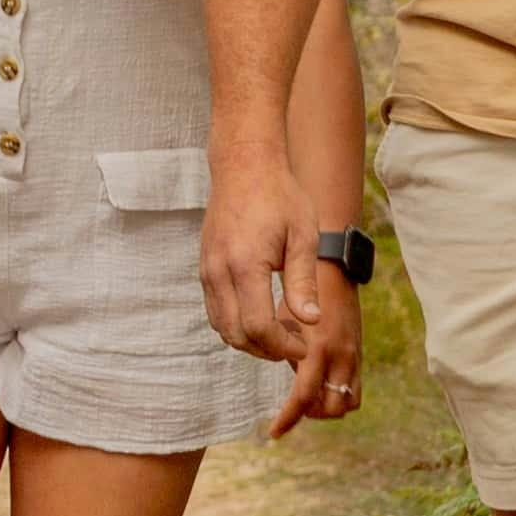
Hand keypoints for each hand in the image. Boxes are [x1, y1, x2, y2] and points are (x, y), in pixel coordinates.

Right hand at [199, 157, 313, 364]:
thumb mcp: (303, 235)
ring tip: (282, 331)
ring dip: (251, 340)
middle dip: (267, 349)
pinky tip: (262, 314)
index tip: (305, 346)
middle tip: (296, 342)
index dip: (282, 346)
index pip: (258, 326)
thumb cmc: (280, 196)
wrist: (244, 166)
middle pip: (237, 334)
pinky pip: (216, 310)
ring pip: (222, 327)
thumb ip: (303, 281)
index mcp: (245, 264)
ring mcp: (207, 271)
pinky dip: (237, 324)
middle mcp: (219, 272)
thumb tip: (311, 321)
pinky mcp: (204, 268)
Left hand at [259, 255, 359, 439]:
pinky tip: (322, 386)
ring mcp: (354, 356)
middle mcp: (340, 357)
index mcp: (317, 349)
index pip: (304, 398)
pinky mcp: (359, 354)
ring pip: (349, 403)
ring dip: (328, 408)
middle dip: (311, 415)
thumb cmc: (298, 297)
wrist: (331, 272)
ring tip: (308, 399)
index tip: (274, 432)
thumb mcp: (285, 325)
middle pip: (331, 409)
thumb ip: (288, 355)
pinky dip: (339, 396)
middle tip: (293, 409)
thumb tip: (287, 379)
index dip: (288, 419)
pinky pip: (356, 389)